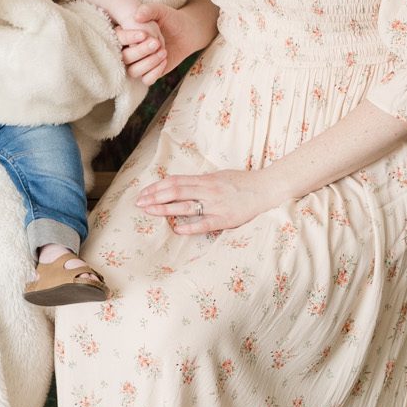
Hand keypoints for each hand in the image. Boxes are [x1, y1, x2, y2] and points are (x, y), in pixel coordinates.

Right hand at [116, 16, 165, 84]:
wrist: (186, 32)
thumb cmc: (169, 18)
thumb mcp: (161, 11)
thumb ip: (149, 10)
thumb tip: (137, 16)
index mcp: (126, 33)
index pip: (118, 38)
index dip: (128, 37)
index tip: (144, 34)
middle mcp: (129, 50)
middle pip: (124, 57)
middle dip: (140, 51)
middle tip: (156, 42)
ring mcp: (138, 63)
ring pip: (133, 71)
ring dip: (148, 63)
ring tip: (164, 52)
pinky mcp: (148, 73)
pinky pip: (146, 80)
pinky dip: (155, 73)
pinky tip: (165, 60)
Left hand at [133, 169, 281, 235]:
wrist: (268, 189)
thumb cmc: (243, 182)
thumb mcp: (220, 176)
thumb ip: (202, 182)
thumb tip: (181, 186)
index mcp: (206, 179)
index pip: (175, 181)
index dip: (157, 186)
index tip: (143, 192)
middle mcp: (208, 190)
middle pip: (175, 191)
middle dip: (154, 196)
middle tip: (138, 202)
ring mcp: (217, 205)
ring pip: (185, 206)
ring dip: (164, 209)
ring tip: (148, 211)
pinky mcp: (226, 219)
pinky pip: (204, 223)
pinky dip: (189, 226)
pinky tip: (176, 229)